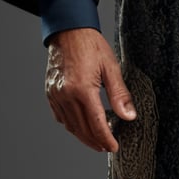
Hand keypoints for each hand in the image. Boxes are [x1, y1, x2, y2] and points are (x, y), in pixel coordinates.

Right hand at [45, 28, 135, 152]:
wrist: (69, 30)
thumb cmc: (91, 45)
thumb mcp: (110, 66)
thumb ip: (119, 94)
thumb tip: (128, 116)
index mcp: (83, 89)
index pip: (96, 124)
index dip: (106, 139)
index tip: (114, 148)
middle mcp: (66, 95)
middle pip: (82, 129)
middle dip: (95, 141)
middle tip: (106, 147)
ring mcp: (56, 95)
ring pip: (70, 125)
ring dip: (83, 136)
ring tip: (96, 140)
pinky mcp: (50, 93)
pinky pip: (61, 117)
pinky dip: (72, 125)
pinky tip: (80, 125)